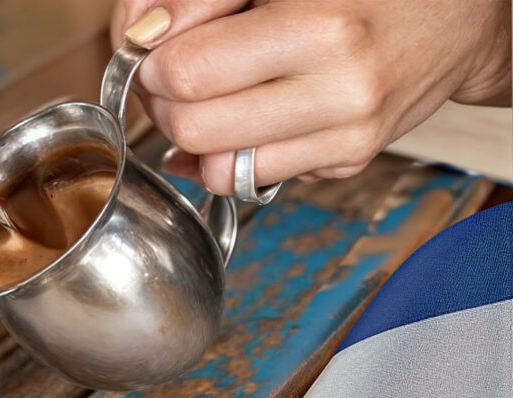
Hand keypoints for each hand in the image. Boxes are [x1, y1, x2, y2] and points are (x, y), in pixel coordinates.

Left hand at [116, 1, 511, 192]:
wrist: (457, 16)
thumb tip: (138, 35)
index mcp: (320, 26)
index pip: (188, 71)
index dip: (151, 62)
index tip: (153, 47)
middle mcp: (341, 90)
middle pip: (193, 127)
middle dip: (163, 102)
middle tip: (172, 74)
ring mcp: (347, 137)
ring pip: (217, 170)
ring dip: (192, 138)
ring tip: (208, 97)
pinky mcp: (347, 163)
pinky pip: (252, 183)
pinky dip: (228, 156)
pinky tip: (240, 120)